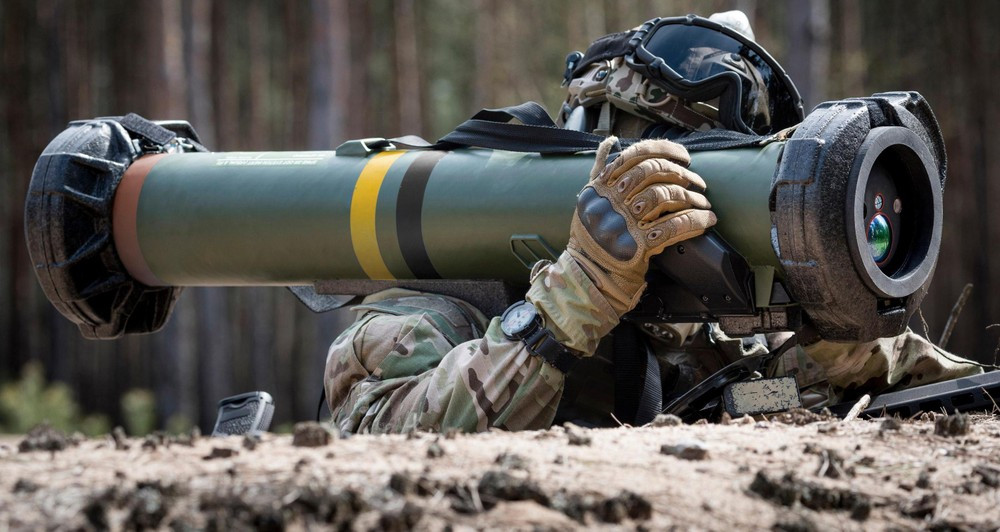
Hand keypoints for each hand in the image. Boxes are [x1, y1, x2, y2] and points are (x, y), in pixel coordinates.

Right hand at [567, 136, 716, 315]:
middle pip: (652, 172)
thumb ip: (600, 170)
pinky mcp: (637, 246)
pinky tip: (707, 221)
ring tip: (703, 203)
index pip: (634, 155)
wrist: (588, 275)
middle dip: (682, 173)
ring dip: (691, 198)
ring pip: (664, 196)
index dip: (665, 150)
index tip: (684, 156)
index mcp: (601, 187)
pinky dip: (694, 222)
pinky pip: (672, 228)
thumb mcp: (588, 200)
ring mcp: (623, 223)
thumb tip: (610, 142)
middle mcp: (610, 201)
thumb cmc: (590, 237)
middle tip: (698, 182)